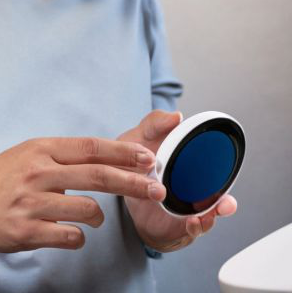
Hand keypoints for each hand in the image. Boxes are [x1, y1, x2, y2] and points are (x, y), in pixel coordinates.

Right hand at [0, 136, 162, 252]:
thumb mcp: (27, 155)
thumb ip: (61, 157)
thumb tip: (106, 159)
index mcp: (39, 149)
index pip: (90, 147)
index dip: (122, 152)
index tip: (147, 157)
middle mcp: (37, 172)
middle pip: (97, 175)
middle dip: (133, 182)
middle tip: (157, 188)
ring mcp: (31, 203)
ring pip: (88, 210)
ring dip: (98, 216)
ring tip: (91, 215)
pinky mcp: (26, 232)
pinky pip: (70, 236)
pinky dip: (77, 236)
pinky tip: (67, 231)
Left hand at [118, 110, 237, 251]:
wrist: (120, 189)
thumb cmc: (134, 159)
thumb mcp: (139, 138)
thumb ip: (155, 124)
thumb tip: (177, 116)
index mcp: (189, 165)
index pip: (214, 167)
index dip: (223, 166)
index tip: (224, 165)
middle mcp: (194, 188)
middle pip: (218, 196)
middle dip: (224, 201)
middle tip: (225, 202)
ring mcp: (186, 207)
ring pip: (208, 215)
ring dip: (212, 216)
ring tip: (209, 215)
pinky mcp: (178, 225)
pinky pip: (191, 229)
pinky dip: (195, 227)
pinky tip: (192, 222)